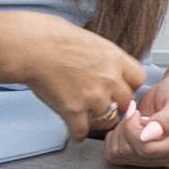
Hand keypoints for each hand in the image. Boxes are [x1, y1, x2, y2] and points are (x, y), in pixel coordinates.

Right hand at [0, 10, 157, 143]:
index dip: (128, 84)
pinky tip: (74, 131)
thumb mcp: (88, 38)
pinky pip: (82, 132)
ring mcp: (94, 97)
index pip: (138, 79)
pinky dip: (77, 133)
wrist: (30, 46)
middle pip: (126, 102)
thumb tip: (99, 60)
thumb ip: (100, 55)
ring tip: (86, 116)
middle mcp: (109, 79)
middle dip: (115, 103)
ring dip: (96, 118)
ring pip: (106, 119)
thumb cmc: (50, 36)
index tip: (120, 87)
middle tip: (103, 103)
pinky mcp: (74, 111)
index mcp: (114, 58)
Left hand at [89, 57, 168, 164]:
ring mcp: (151, 157)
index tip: (136, 111)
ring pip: (119, 154)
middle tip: (135, 112)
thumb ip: (167, 120)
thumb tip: (146, 136)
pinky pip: (114, 154)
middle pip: (129, 152)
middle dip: (125, 129)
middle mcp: (166, 157)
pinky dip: (113, 138)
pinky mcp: (138, 153)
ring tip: (132, 118)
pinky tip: (125, 125)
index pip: (144, 149)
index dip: (132, 129)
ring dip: (119, 133)